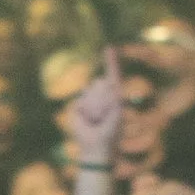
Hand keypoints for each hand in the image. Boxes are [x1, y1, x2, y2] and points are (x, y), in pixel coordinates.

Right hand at [65, 45, 124, 166]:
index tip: (109, 48)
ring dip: (94, 106)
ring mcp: (88, 99)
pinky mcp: (77, 106)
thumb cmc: (110, 133)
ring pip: (89, 91)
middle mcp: (101, 94)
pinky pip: (81, 101)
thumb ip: (115, 100)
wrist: (95, 147)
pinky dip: (85, 111)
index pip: (113, 75)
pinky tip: (87, 120)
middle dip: (103, 98)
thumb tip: (109, 86)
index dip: (111, 61)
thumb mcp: (117, 115)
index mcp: (113, 95)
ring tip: (96, 119)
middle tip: (104, 115)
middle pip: (100, 82)